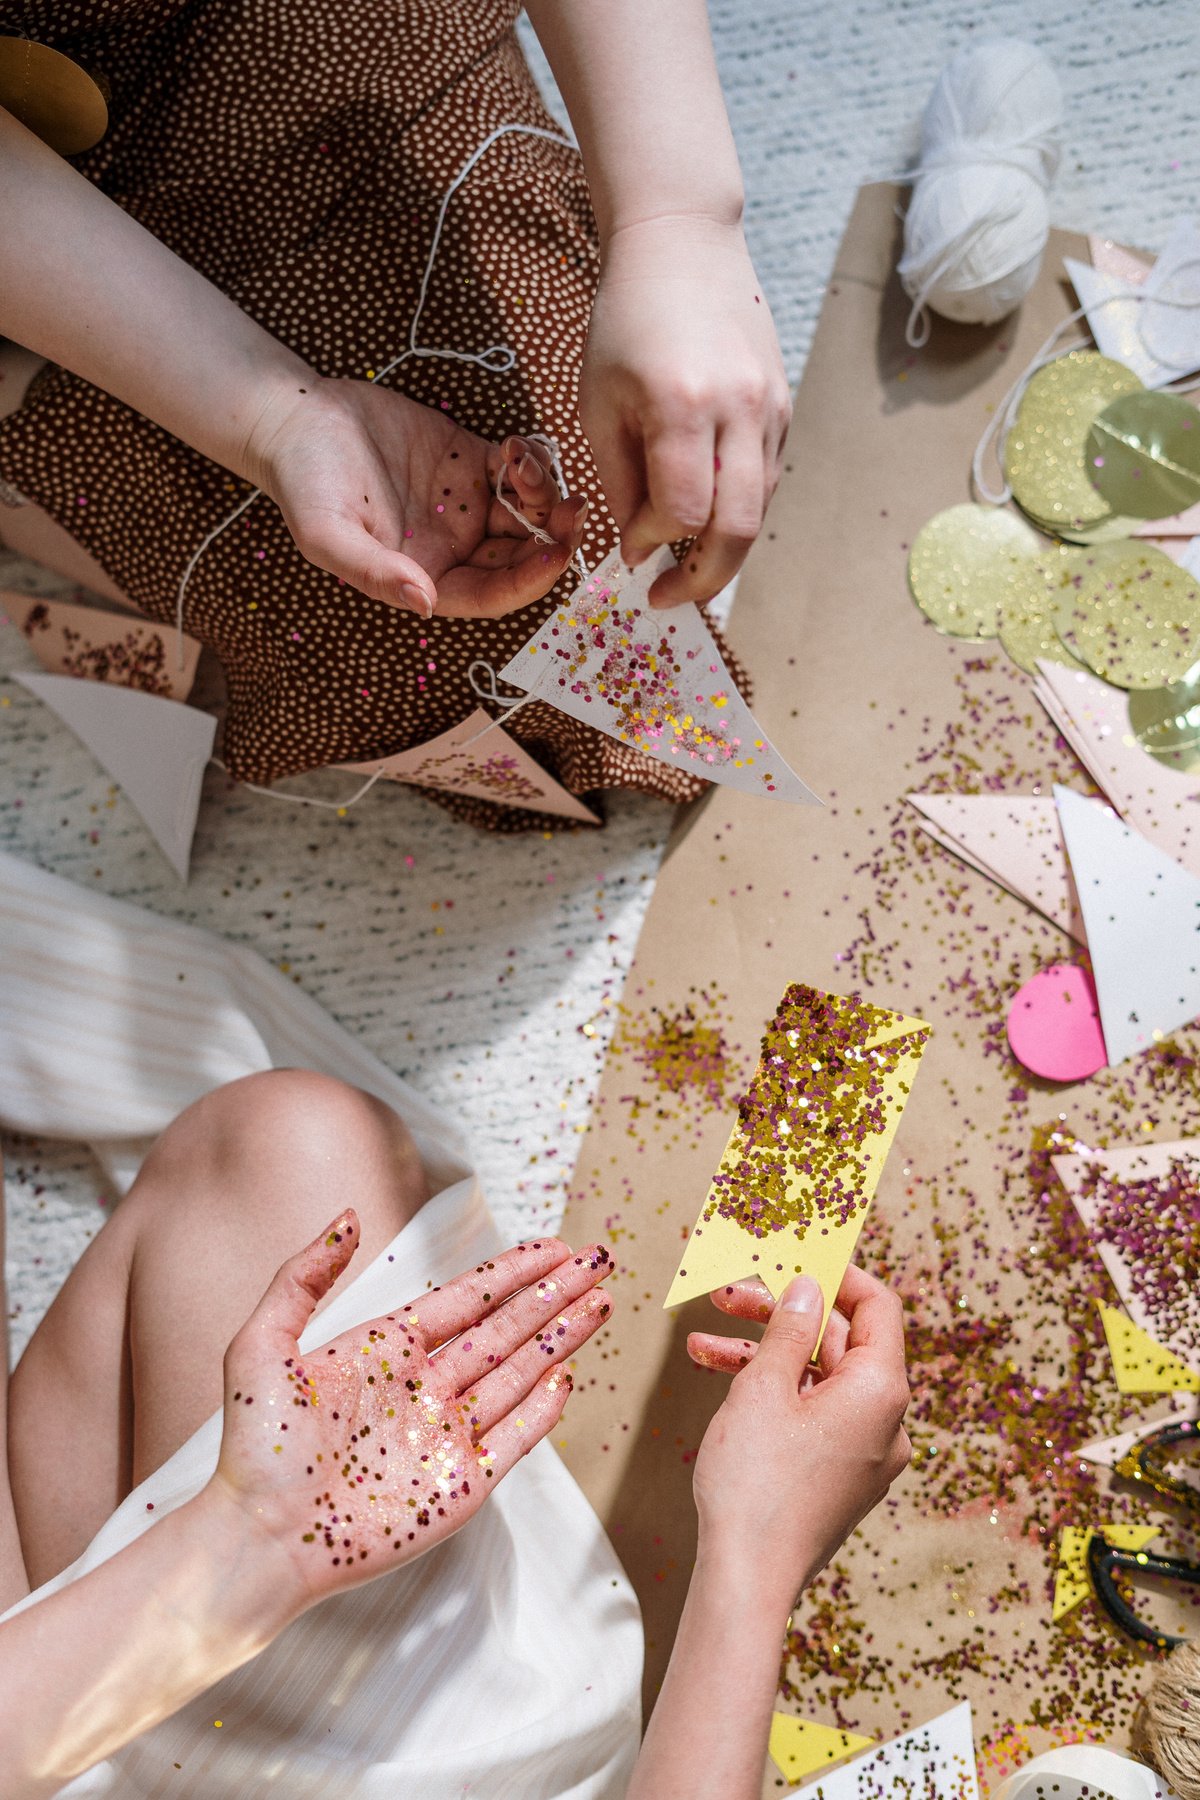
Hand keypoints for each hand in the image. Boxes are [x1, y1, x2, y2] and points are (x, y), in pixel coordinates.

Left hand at [210, 1214, 611, 1608]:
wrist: (259, 1539)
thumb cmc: (253, 1447)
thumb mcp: (261, 1344)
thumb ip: (303, 1276)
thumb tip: (351, 1215)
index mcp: (387, 1350)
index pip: (467, 1300)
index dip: (513, 1271)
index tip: (555, 1245)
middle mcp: (424, 1389)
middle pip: (506, 1330)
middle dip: (554, 1294)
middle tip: (599, 1259)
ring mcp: (446, 1438)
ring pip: (519, 1376)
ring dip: (561, 1339)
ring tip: (601, 1302)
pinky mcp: (460, 1489)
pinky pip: (513, 1440)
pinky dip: (543, 1410)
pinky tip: (568, 1375)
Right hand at [246, 377, 588, 618]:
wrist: (296, 420)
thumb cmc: (303, 484)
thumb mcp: (325, 535)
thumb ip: (372, 573)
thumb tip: (421, 605)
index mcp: (428, 577)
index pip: (493, 594)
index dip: (528, 581)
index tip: (553, 555)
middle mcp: (456, 548)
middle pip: (523, 556)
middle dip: (554, 537)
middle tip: (573, 509)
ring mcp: (468, 505)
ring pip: (529, 512)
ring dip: (544, 494)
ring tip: (528, 464)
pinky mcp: (471, 461)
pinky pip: (519, 470)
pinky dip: (532, 460)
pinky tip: (518, 445)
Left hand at [579, 215, 790, 607]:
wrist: (683, 243)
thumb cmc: (626, 321)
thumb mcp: (599, 401)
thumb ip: (618, 481)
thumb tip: (637, 549)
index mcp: (682, 406)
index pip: (681, 513)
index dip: (653, 545)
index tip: (628, 553)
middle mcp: (738, 410)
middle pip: (737, 530)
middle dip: (703, 578)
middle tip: (669, 595)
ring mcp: (771, 408)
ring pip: (760, 511)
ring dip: (723, 549)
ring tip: (685, 562)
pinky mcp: (784, 406)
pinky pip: (766, 480)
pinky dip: (737, 509)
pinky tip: (706, 512)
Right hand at [686, 1265, 910, 1601]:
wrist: (747, 1580)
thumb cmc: (756, 1483)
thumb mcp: (764, 1388)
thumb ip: (790, 1328)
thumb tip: (809, 1289)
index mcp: (882, 1391)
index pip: (878, 1307)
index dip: (838, 1275)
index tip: (795, 1258)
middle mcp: (888, 1422)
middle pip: (843, 1342)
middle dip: (783, 1313)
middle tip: (730, 1293)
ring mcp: (867, 1453)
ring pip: (820, 1378)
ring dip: (766, 1352)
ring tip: (704, 1341)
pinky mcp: (842, 1477)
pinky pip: (815, 1415)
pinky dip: (775, 1393)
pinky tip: (722, 1381)